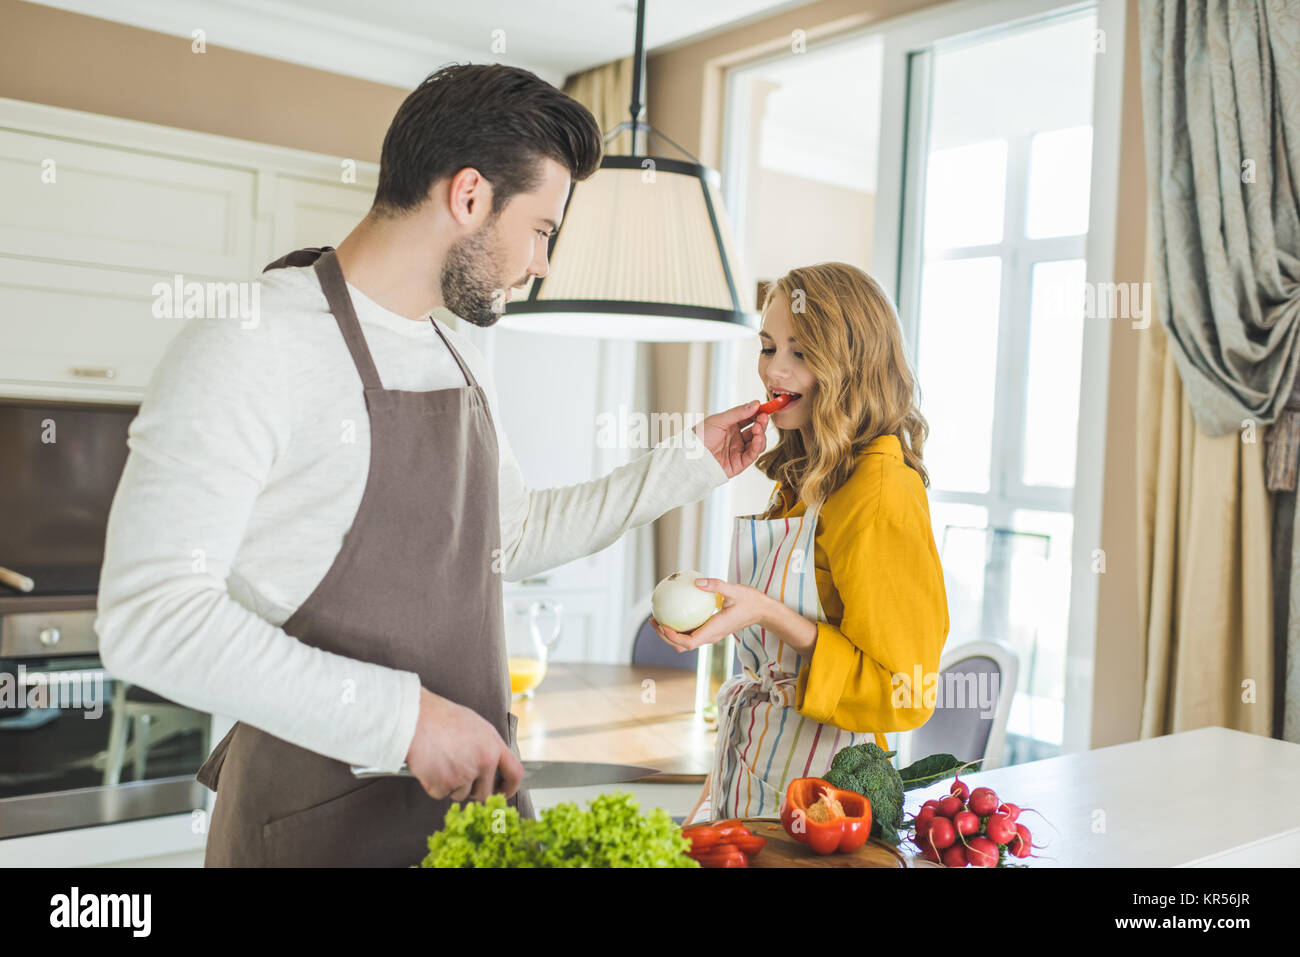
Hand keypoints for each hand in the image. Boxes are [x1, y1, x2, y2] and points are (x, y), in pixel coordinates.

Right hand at [404, 687, 523, 803]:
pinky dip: (433, 785)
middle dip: (474, 792)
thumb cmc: (441, 718)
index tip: (504, 793)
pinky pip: (441, 794)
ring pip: (461, 795)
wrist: (415, 718)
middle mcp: (483, 761)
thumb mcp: (475, 726)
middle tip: (459, 778)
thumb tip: (493, 765)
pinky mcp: (444, 784)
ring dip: (450, 786)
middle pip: (486, 793)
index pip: (515, 773)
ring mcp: (464, 775)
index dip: (510, 788)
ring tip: (440, 762)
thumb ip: (487, 747)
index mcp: (493, 745)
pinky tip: (429, 766)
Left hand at [650, 578, 773, 651]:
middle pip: (682, 645)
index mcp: (714, 631)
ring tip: (658, 618)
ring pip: (685, 641)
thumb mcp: (735, 590)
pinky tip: (674, 611)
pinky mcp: (711, 630)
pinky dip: (680, 626)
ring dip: (670, 633)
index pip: (688, 642)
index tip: (662, 625)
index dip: (672, 637)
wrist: (762, 611)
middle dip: (665, 636)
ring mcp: (711, 635)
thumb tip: (697, 581)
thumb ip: (716, 585)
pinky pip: (692, 632)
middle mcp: (711, 636)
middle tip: (653, 621)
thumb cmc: (750, 601)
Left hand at [694, 401, 768, 477]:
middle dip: (761, 424)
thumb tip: (756, 403)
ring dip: (761, 435)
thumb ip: (739, 412)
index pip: (749, 419)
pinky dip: (758, 446)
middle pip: (756, 431)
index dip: (758, 414)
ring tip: (758, 428)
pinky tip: (758, 438)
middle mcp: (736, 439)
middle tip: (763, 417)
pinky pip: (752, 455)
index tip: (765, 408)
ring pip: (757, 443)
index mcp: (731, 426)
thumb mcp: (719, 420)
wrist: (690, 456)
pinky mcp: (738, 463)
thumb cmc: (699, 436)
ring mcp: (738, 451)